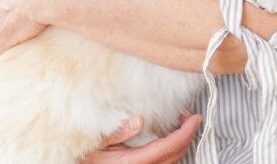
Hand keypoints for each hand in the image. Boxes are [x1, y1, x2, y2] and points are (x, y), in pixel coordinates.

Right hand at [84, 113, 201, 163]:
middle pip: (174, 155)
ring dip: (181, 143)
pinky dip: (172, 150)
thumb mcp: (98, 140)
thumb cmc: (87, 154)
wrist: (81, 163)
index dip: (185, 133)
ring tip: (182, 124)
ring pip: (171, 161)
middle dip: (187, 136)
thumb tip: (139, 120)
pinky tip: (170, 137)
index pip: (167, 148)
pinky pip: (164, 163)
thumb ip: (118, 131)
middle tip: (189, 117)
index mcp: (131, 163)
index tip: (195, 118)